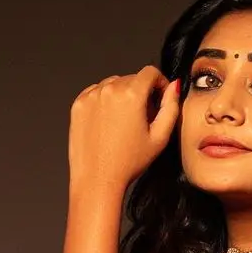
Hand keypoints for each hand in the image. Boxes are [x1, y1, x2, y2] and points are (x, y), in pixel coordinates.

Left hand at [68, 66, 180, 193]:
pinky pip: (96, 93)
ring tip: (124, 123)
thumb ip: (170, 108)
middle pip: (131, 79)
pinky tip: (108, 123)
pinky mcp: (79, 104)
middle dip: (140, 93)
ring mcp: (92, 95)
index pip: (150, 73)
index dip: (159, 83)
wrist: (97, 179)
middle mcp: (110, 89)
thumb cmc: (128, 163)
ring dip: (122, 96)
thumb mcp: (159, 138)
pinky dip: (104, 101)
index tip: (160, 96)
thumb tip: (173, 87)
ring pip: (113, 84)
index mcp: (131, 94)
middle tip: (142, 118)